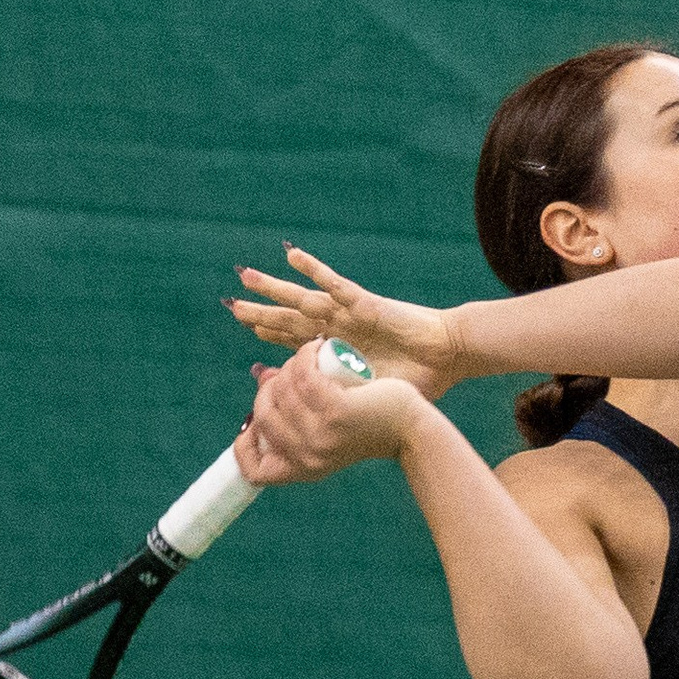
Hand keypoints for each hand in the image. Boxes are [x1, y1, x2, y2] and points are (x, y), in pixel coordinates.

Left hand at [227, 248, 461, 398]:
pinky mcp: (365, 304)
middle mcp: (339, 329)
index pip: (296, 341)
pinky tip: (292, 256)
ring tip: (246, 277)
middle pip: (290, 318)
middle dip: (260, 311)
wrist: (447, 358)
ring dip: (274, 288)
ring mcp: (349, 315)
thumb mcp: (370, 396)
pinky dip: (314, 270)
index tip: (246, 327)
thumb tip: (321, 422)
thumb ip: (345, 401)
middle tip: (231, 304)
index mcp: (339, 351)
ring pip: (302, 298)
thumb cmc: (415, 381)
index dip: (271, 332)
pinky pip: (335, 284)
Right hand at [233, 338, 424, 486]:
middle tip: (295, 373)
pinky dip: (306, 355)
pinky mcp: (336, 411)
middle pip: (263, 415)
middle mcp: (308, 457)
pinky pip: (303, 375)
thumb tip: (261, 376)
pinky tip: (317, 347)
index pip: (255, 471)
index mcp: (302, 469)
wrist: (411, 426)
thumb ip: (295, 409)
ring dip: (291, 365)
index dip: (244, 447)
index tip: (252, 423)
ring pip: (282, 390)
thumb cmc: (369, 423)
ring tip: (310, 358)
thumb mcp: (327, 425)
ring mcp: (321, 435)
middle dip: (272, 388)